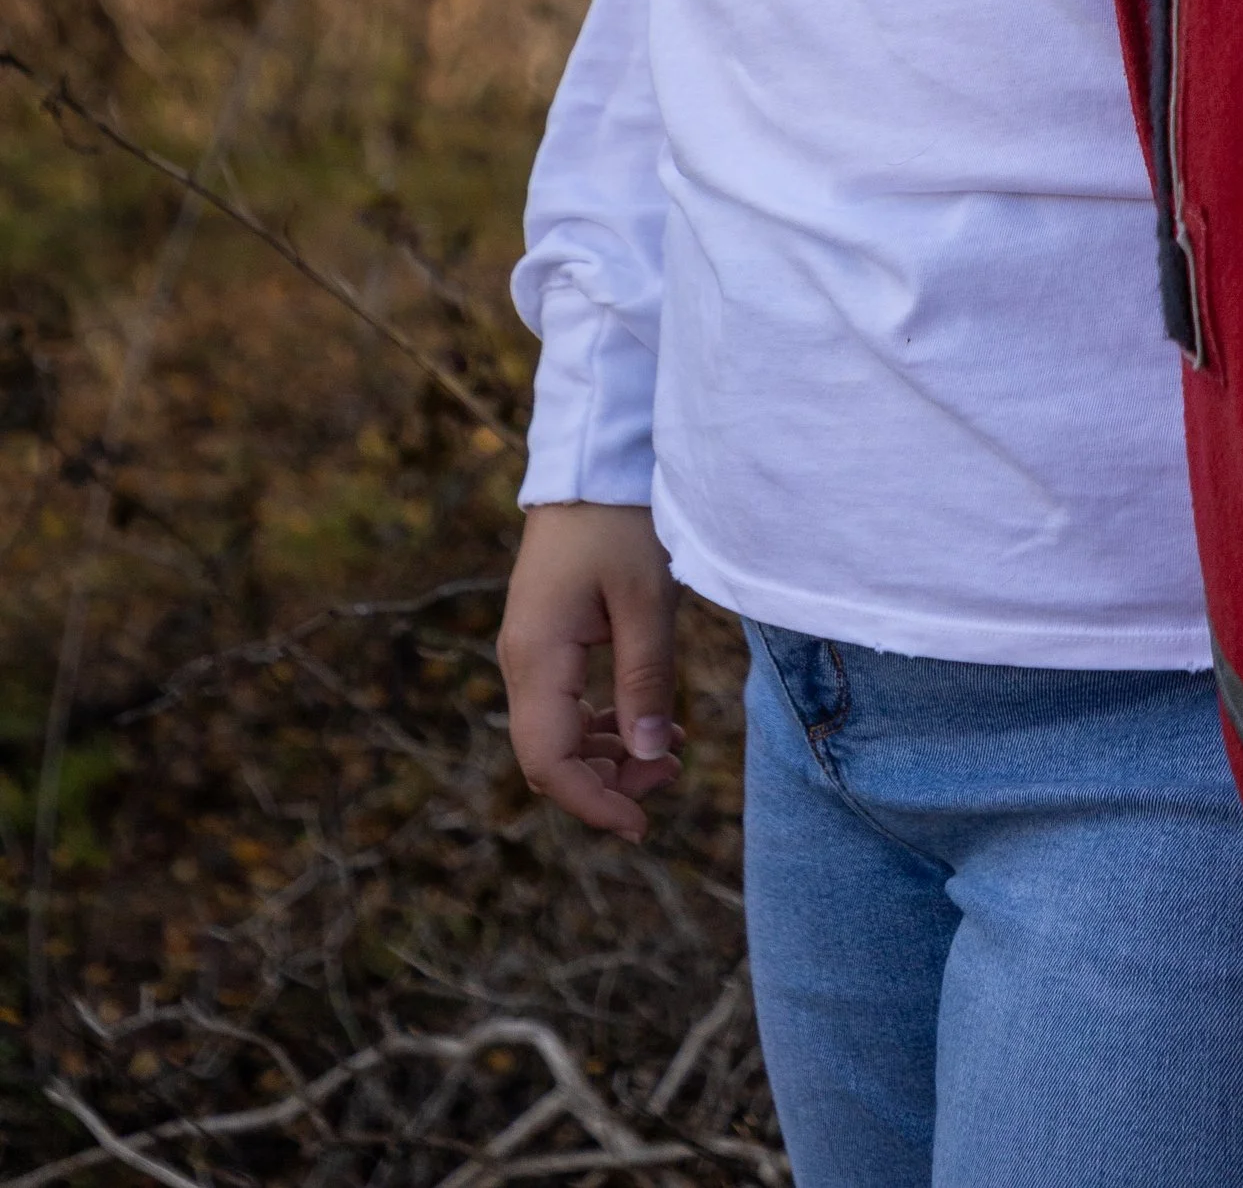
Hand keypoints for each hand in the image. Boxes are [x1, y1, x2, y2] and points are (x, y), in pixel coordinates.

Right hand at [498, 501, 682, 840]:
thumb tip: (648, 757)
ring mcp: (531, 651)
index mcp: (537, 656)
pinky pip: (566, 705)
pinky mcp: (547, 640)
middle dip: (608, 781)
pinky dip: (604, 725)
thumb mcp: (647, 600)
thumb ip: (647, 679)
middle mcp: (522, 662)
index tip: (643, 825)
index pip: (549, 761)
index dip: (593, 802)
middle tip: (674, 776)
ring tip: (673, 752)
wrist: (594, 464)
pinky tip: (650, 723)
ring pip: (557, 735)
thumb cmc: (622, 522)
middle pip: (550, 755)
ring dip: (608, 756)